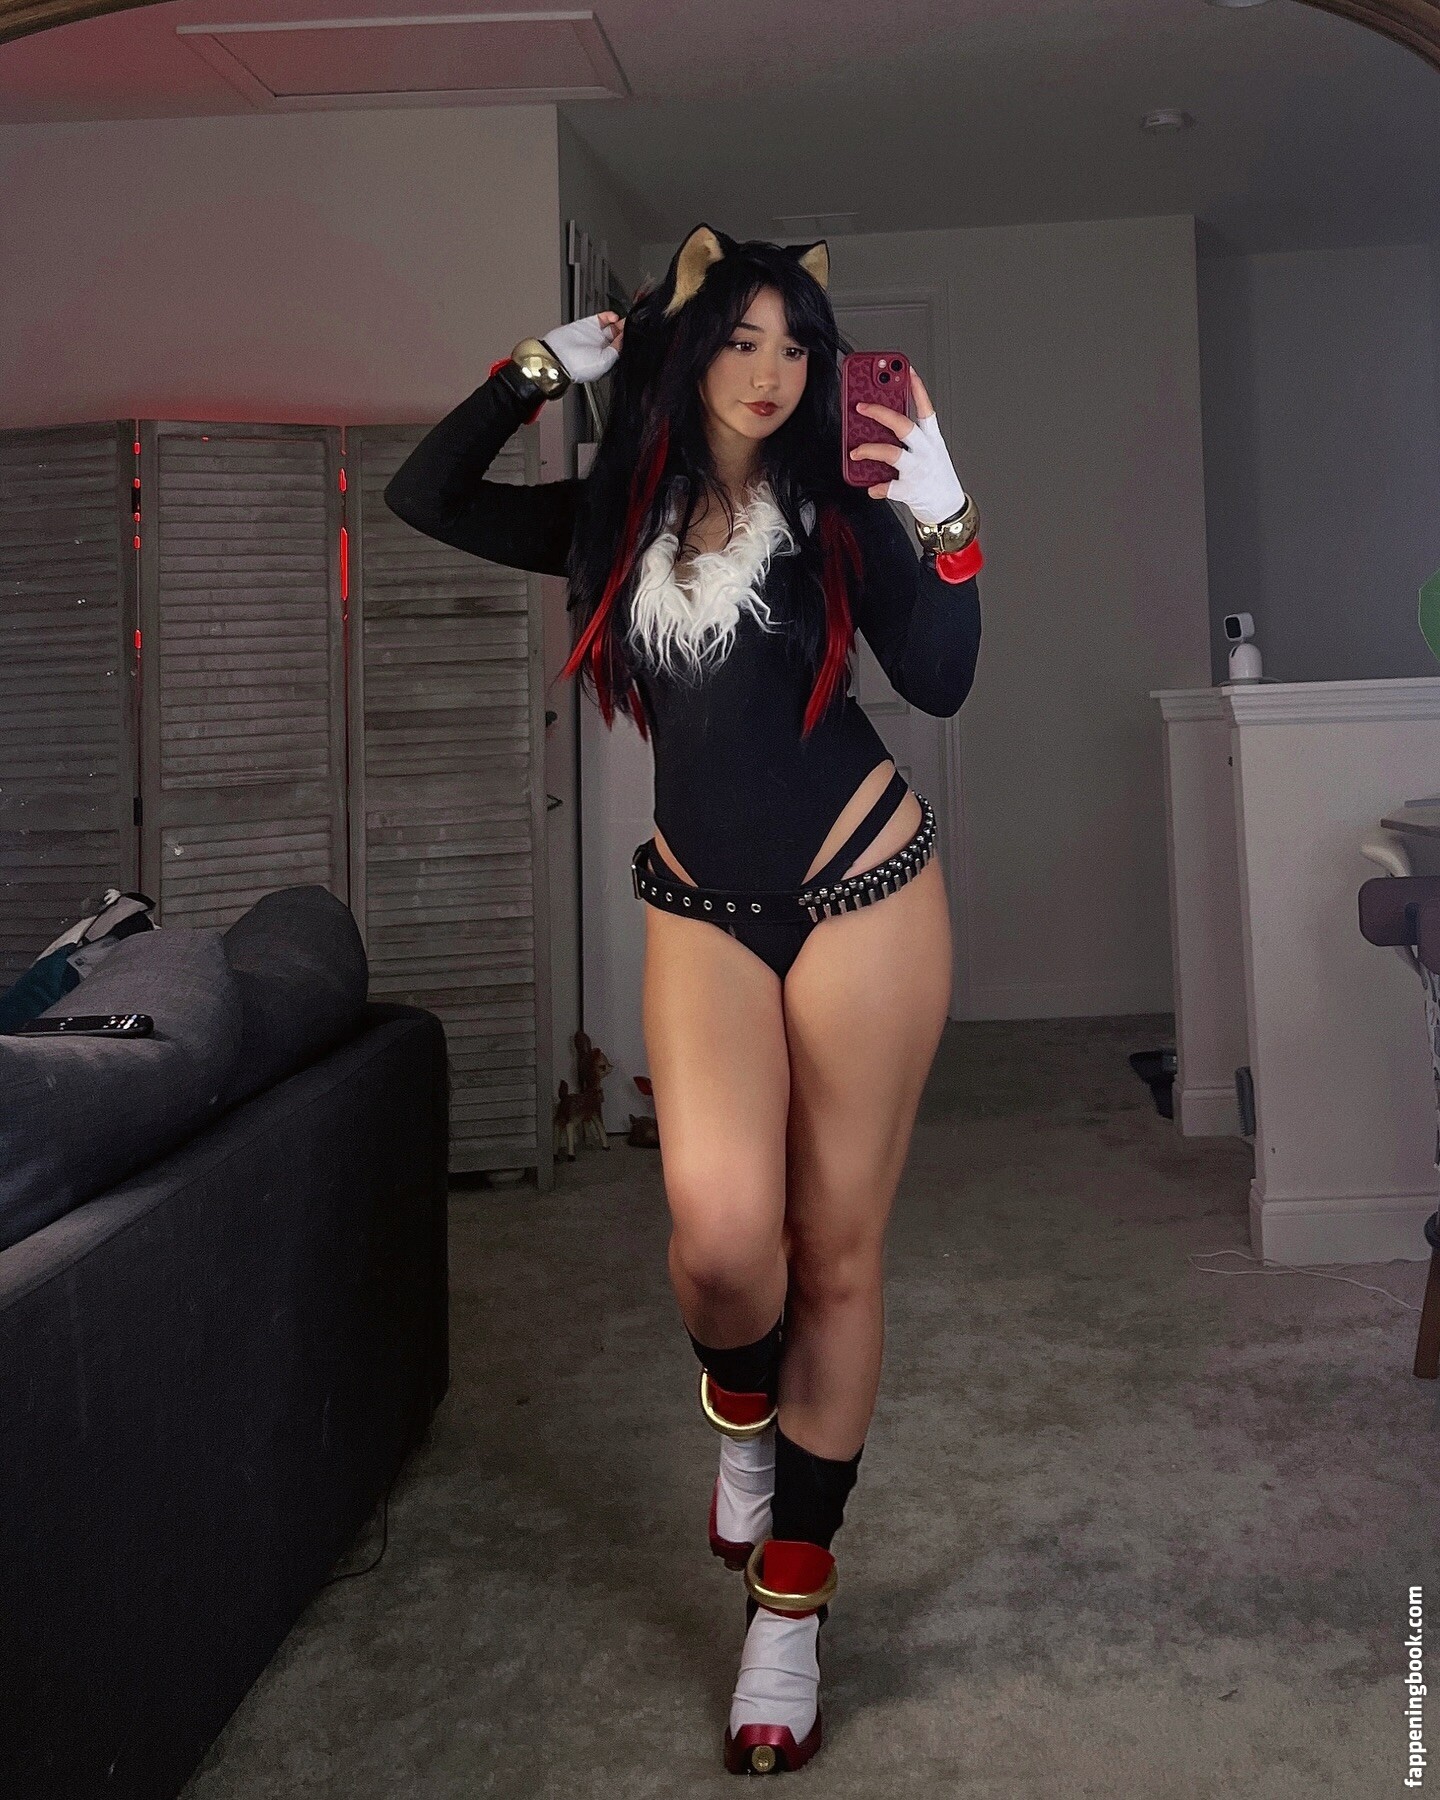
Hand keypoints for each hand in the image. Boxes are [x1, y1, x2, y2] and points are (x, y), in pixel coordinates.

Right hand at [542, 310, 624, 383]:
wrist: (558, 356)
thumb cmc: (577, 367)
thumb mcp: (604, 362)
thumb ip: (616, 350)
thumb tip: (624, 338)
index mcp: (606, 360)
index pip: (621, 349)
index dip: (628, 342)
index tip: (633, 336)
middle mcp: (602, 348)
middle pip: (618, 337)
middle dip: (625, 332)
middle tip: (630, 327)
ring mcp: (596, 335)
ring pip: (613, 326)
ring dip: (620, 324)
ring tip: (623, 322)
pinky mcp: (589, 324)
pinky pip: (603, 318)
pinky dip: (610, 316)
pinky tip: (614, 318)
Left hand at [849, 368, 966, 522]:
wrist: (948, 509)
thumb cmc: (935, 476)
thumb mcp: (930, 450)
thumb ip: (911, 436)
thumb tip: (882, 421)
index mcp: (932, 438)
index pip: (925, 407)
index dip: (916, 388)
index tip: (906, 370)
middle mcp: (926, 451)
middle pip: (903, 425)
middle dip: (880, 413)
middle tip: (860, 406)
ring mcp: (918, 470)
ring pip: (892, 453)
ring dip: (870, 450)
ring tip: (855, 451)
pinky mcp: (911, 490)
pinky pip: (889, 487)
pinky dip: (878, 487)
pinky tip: (871, 487)